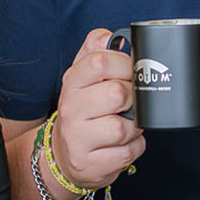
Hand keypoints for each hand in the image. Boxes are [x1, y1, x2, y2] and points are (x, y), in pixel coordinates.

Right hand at [48, 29, 145, 190]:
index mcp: (71, 83)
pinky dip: (134, 147)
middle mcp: (70, 109)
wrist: (64, 156)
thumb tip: (108, 36)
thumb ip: (95, 52)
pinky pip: (129, 151)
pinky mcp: (91, 164)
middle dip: (133, 99)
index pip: (100, 61)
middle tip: (129, 103)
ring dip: (136, 127)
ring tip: (126, 125)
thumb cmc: (83, 113)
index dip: (125, 65)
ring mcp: (78, 139)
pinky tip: (122, 144)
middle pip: (118, 93)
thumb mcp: (82, 79)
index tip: (130, 72)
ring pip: (125, 127)